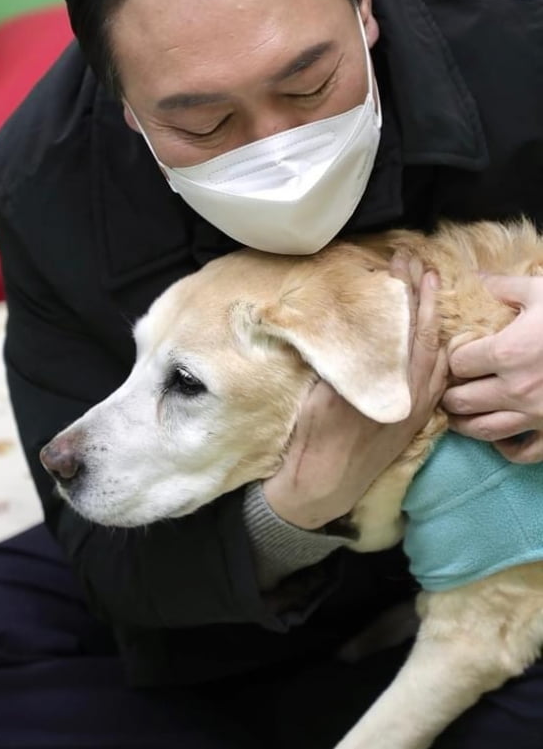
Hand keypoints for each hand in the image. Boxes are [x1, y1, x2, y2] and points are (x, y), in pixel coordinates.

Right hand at [263, 265, 447, 529]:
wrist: (322, 485)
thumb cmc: (311, 438)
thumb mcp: (316, 390)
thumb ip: (337, 356)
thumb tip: (342, 320)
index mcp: (378, 381)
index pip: (398, 325)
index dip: (402, 292)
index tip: (399, 264)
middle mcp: (403, 393)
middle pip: (421, 334)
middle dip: (420, 296)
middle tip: (414, 263)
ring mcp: (413, 407)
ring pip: (434, 355)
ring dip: (432, 320)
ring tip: (428, 290)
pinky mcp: (414, 421)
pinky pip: (436, 379)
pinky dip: (437, 352)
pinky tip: (434, 339)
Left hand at [443, 274, 542, 462]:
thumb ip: (505, 286)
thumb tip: (478, 277)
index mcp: (507, 353)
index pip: (457, 364)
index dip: (453, 358)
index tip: (457, 355)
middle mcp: (515, 390)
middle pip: (461, 401)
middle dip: (450, 392)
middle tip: (449, 386)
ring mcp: (535, 417)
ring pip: (482, 430)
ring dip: (464, 422)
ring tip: (458, 414)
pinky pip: (521, 452)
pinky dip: (505, 448)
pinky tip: (500, 436)